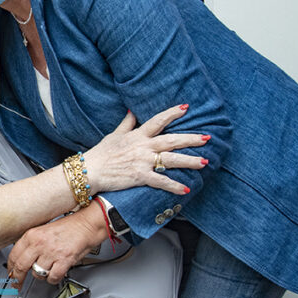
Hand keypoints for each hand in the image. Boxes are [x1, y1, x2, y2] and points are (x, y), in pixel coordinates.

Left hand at [8, 202, 109, 285]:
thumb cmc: (69, 227)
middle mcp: (40, 243)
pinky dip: (54, 278)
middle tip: (18, 284)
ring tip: (48, 269)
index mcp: (32, 234)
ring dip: (42, 276)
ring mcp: (51, 252)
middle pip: (21, 266)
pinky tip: (56, 273)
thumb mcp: (43, 231)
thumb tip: (21, 260)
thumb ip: (32, 244)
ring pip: (37, 273)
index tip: (11, 274)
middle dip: (18, 278)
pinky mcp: (64, 260)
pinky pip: (52, 277)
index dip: (10, 268)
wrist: (87, 224)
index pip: (14, 254)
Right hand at [83, 105, 208, 194]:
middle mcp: (143, 146)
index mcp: (137, 135)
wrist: (90, 171)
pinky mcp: (140, 176)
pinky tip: (186, 189)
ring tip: (204, 162)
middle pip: (171, 140)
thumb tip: (133, 111)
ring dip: (189, 161)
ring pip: (171, 159)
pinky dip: (174, 186)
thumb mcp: (114, 135)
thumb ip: (127, 123)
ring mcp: (142, 161)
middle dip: (190, 139)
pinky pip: (161, 181)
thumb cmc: (101, 153)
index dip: (172, 113)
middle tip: (207, 138)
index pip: (158, 120)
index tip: (186, 107)